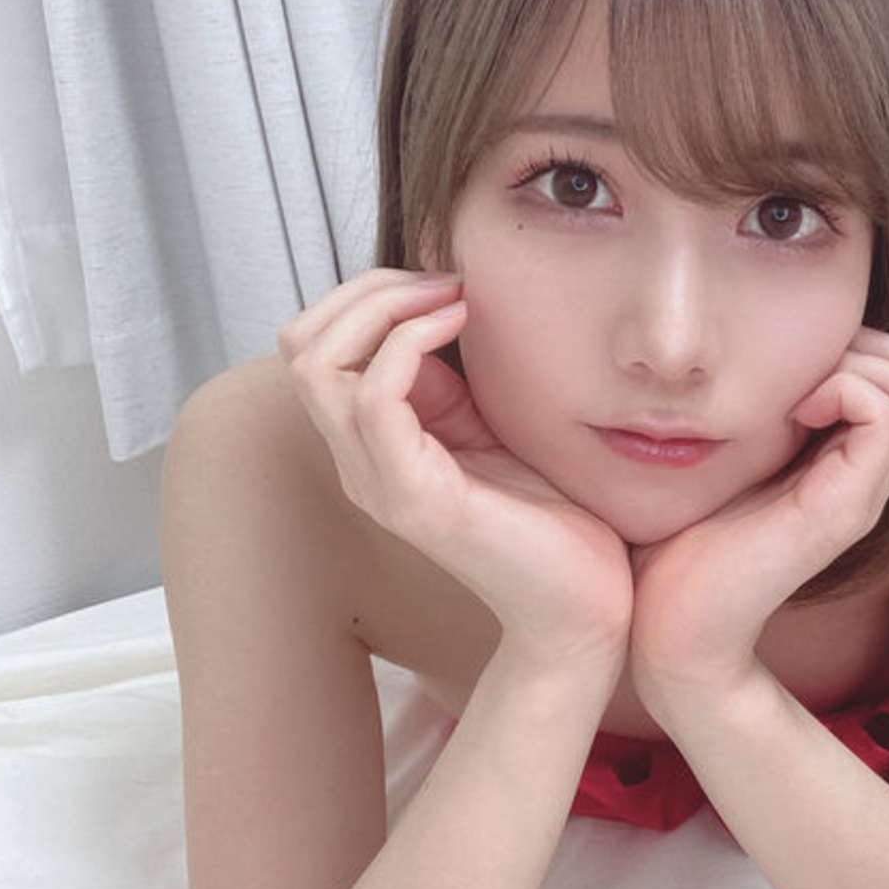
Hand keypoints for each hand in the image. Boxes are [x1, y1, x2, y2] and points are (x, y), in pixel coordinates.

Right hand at [279, 269, 633, 669]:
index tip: (447, 284)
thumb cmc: (556, 519)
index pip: (319, 346)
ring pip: (318, 366)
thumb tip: (440, 307)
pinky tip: (458, 327)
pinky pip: (373, 400)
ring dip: (383, 309)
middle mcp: (361, 465)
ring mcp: (380, 484)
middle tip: (442, 282)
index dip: (371, 296)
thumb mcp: (493, 428)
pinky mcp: (417, 500)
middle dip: (365, 291)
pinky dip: (407, 344)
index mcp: (374, 447)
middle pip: (301, 346)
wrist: (586, 606)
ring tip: (452, 300)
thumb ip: (453, 383)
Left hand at [629, 327, 888, 703]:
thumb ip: (753, 412)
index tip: (793, 364)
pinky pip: (888, 416)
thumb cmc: (677, 543)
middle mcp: (867, 477)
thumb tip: (744, 349)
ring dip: (858, 363)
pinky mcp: (841, 510)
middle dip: (869, 343)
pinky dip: (845, 390)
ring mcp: (861, 493)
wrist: (667, 630)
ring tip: (796, 394)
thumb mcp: (722, 454)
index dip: (863, 343)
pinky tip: (790, 414)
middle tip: (799, 372)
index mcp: (843, 461)